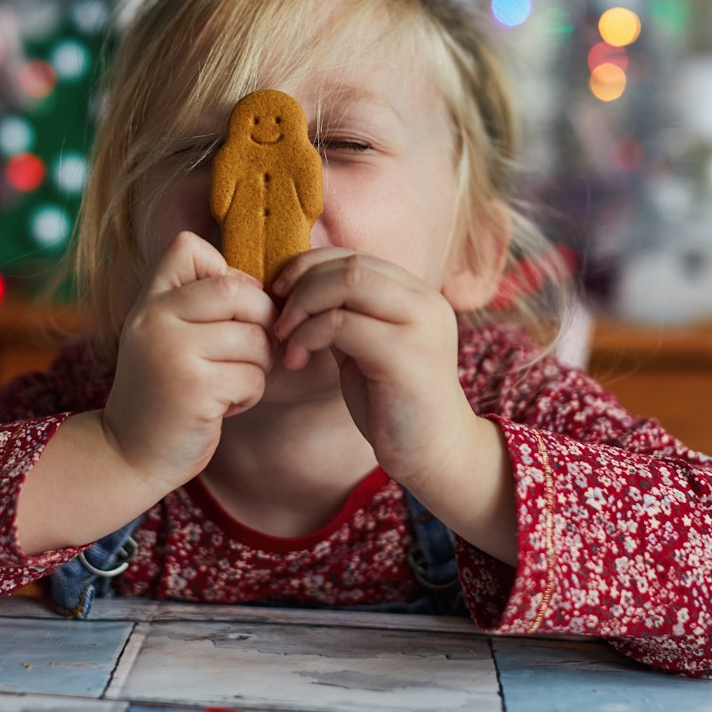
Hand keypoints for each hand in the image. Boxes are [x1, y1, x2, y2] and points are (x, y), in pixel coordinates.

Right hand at [104, 231, 276, 494]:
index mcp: (149, 301)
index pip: (189, 248)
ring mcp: (173, 352)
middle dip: (261, 320)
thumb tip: (264, 286)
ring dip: (259, 364)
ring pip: (254, 338)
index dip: (225, 272)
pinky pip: (253, 377)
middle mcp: (155, 319)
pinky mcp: (194, 389)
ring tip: (233, 381)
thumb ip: (196, 304)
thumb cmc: (162, 391)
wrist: (127, 453)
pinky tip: (225, 405)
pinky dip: (250, 394)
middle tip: (251, 348)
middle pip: (238, 290)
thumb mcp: (164, 336)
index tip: (230, 310)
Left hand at [270, 249, 475, 484]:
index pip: (354, 256)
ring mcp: (420, 325)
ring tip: (285, 339)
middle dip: (301, 285)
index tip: (280, 296)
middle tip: (277, 319)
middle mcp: (424, 301)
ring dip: (302, 307)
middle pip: (350, 264)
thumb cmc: (392, 403)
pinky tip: (297, 360)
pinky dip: (307, 336)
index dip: (308, 267)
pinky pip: (341, 324)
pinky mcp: (406, 355)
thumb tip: (295, 288)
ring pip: (347, 282)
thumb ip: (345, 314)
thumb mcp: (365, 347)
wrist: (433, 454)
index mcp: (416, 294)